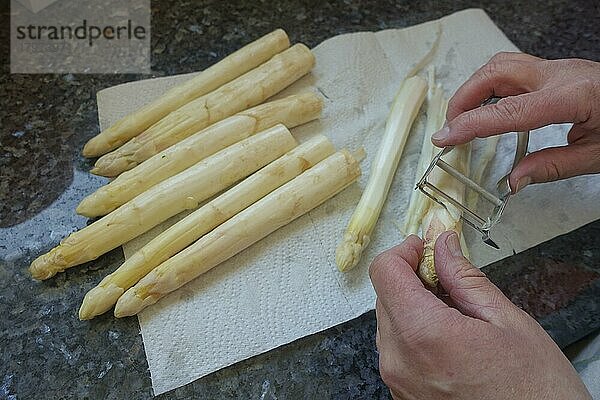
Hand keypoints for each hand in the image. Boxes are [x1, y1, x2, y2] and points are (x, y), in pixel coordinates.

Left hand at [369, 232, 590, 399]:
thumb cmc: (534, 391)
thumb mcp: (507, 322)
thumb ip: (465, 278)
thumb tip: (443, 245)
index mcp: (424, 334)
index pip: (385, 272)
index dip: (404, 251)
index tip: (424, 248)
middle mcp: (400, 359)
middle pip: (385, 295)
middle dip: (411, 277)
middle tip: (447, 277)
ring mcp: (398, 380)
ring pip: (388, 321)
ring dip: (412, 305)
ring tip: (454, 312)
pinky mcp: (402, 392)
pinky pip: (396, 348)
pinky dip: (413, 332)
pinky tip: (447, 336)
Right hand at [431, 53, 599, 192]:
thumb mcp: (599, 155)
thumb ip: (551, 167)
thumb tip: (514, 181)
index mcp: (572, 96)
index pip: (506, 111)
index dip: (469, 125)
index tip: (444, 137)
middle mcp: (560, 74)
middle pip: (495, 72)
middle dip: (464, 98)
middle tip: (452, 128)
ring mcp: (558, 68)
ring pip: (501, 65)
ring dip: (475, 89)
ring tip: (465, 118)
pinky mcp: (558, 71)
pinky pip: (513, 71)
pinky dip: (491, 88)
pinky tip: (490, 109)